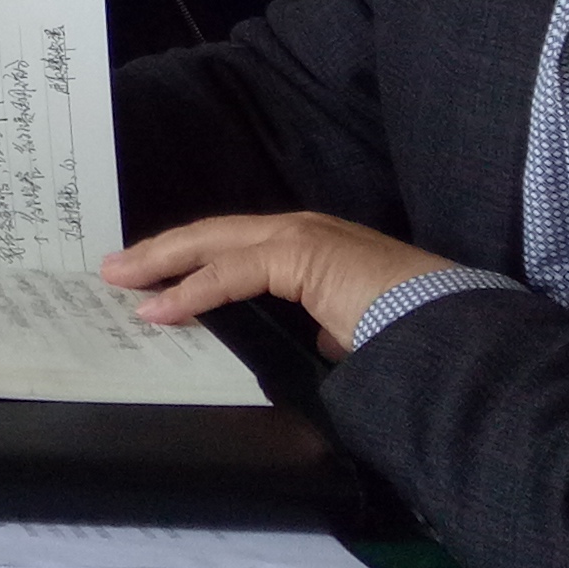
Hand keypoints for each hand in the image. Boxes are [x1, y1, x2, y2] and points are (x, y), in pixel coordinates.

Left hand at [99, 212, 455, 359]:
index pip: (238, 248)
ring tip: (122, 281)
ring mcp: (303, 236)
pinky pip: (233, 272)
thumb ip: (335, 325)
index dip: (194, 260)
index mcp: (315, 248)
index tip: (154, 278)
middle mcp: (304, 231)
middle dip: (162, 251)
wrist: (451, 327)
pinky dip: (193, 291)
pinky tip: (161, 308)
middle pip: (215, 236)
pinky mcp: (302, 254)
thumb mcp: (361, 329)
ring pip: (214, 244)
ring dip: (163, 263)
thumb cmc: (414, 331)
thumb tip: (324, 336)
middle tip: (117, 269)